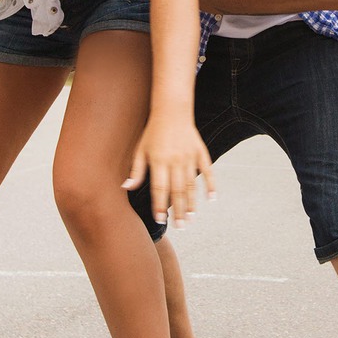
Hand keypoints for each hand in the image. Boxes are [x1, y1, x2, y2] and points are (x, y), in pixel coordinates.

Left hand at [122, 112, 216, 228]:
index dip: (160, 205)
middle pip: (177, 190)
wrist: (172, 110)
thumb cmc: (153, 131)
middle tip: (180, 227)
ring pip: (191, 184)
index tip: (160, 219)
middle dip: (178, 210)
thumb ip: (136, 170)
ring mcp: (189, 157)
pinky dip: (211, 185)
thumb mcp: (140, 149)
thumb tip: (126, 187)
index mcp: (158, 161)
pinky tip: (212, 199)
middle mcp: (175, 160)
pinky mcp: (200, 152)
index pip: (159, 188)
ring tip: (191, 218)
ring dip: (192, 203)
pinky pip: (207, 171)